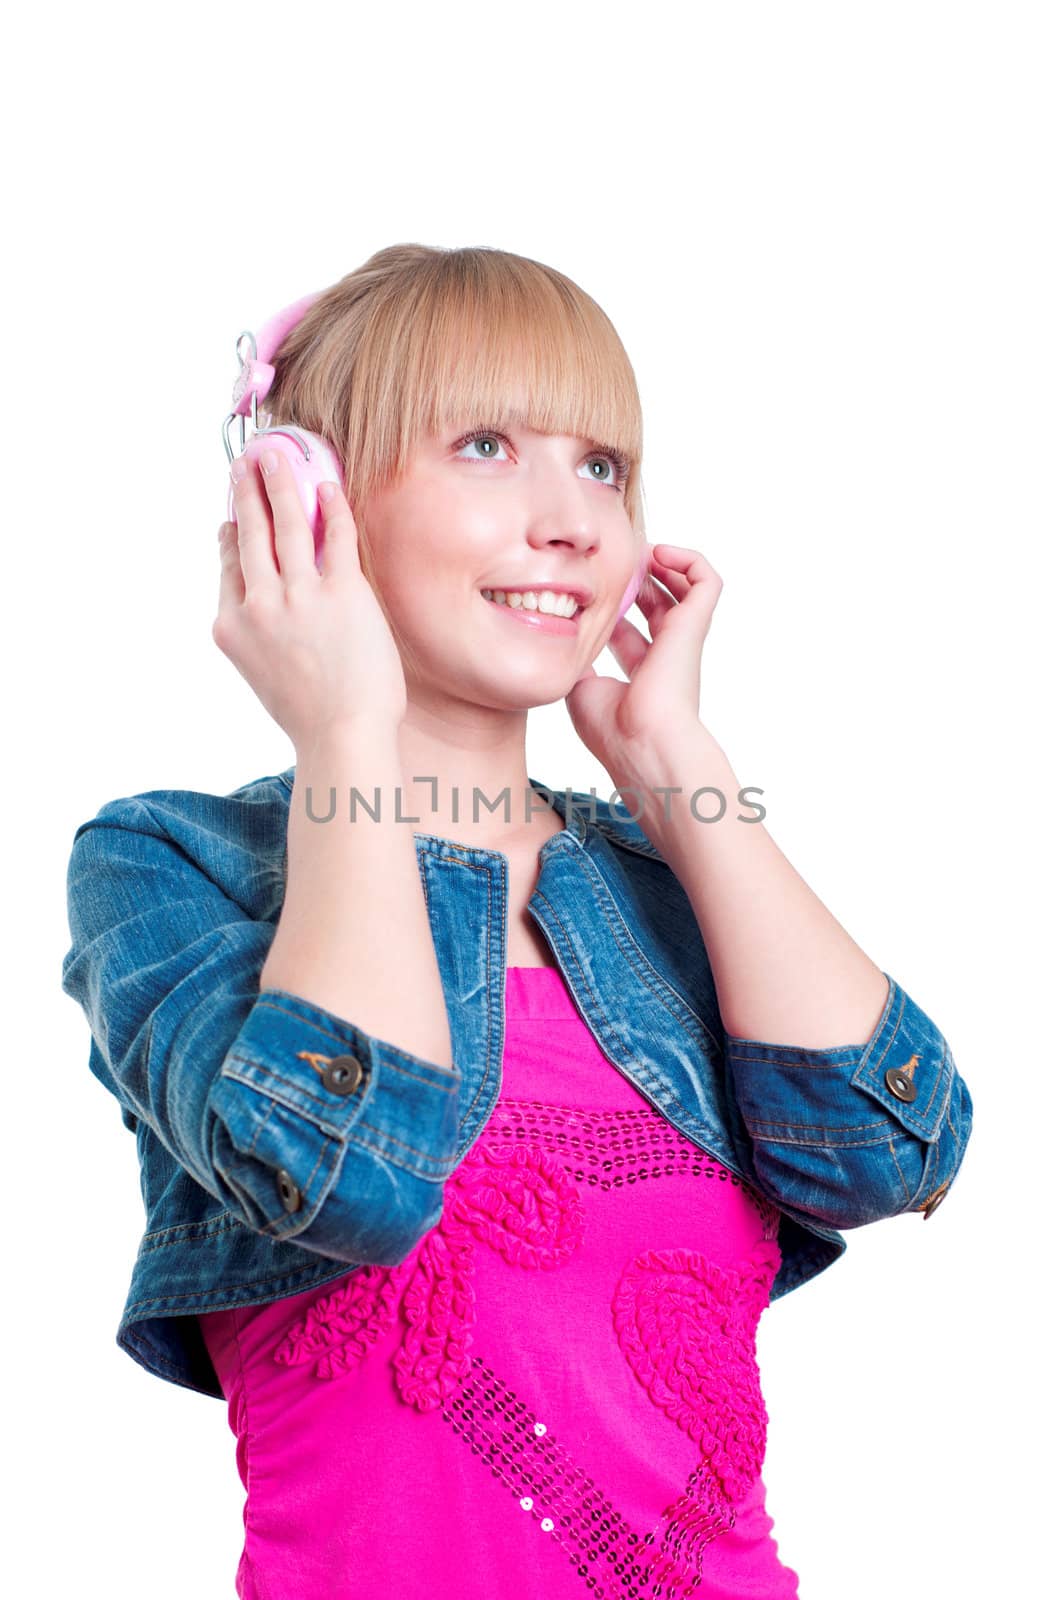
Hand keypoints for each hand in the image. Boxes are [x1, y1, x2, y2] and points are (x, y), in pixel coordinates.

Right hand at [213, 452, 407, 749]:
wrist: (343, 736)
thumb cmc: (309, 711)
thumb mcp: (260, 668)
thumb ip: (254, 626)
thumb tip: (260, 587)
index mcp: (232, 626)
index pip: (229, 565)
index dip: (232, 532)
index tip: (233, 513)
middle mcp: (259, 605)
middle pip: (251, 533)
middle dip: (248, 490)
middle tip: (248, 461)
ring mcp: (300, 596)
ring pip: (288, 524)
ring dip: (282, 483)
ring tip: (280, 457)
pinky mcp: (343, 593)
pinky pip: (338, 536)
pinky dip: (332, 506)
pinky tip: (328, 487)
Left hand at [564, 544, 722, 768]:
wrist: (642, 743)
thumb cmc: (612, 730)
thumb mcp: (580, 691)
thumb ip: (577, 663)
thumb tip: (566, 643)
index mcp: (640, 675)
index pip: (629, 632)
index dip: (612, 608)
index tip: (590, 592)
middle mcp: (665, 656)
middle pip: (657, 605)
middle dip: (636, 580)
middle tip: (614, 564)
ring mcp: (682, 640)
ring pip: (685, 590)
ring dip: (663, 564)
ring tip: (639, 552)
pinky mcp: (694, 625)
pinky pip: (707, 581)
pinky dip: (689, 560)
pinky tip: (658, 554)